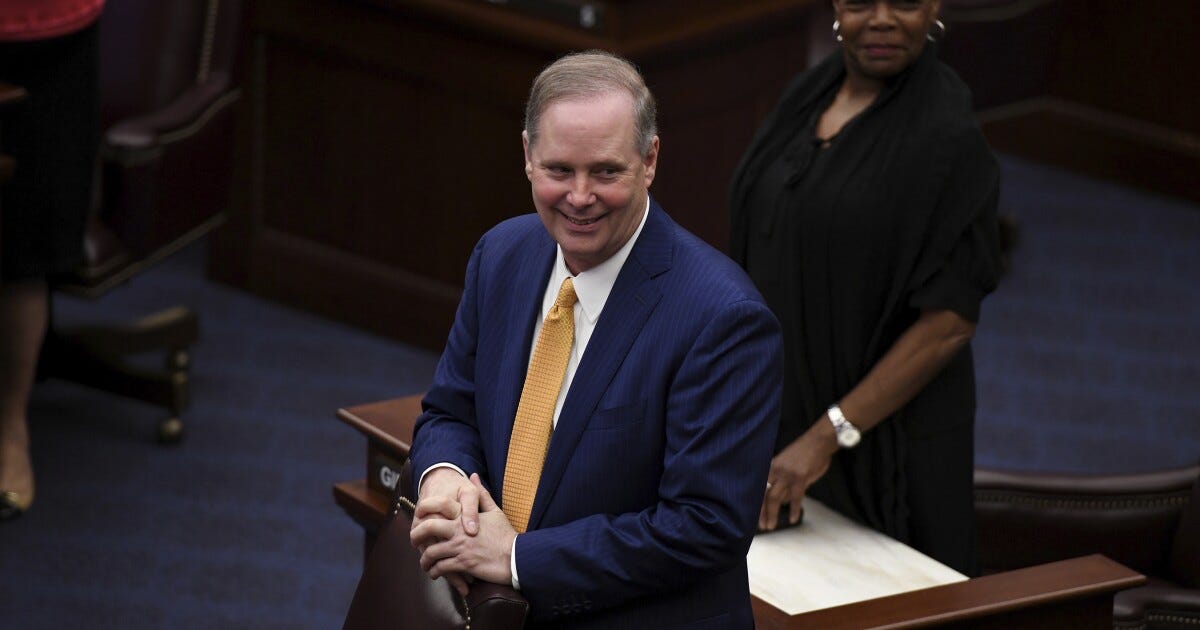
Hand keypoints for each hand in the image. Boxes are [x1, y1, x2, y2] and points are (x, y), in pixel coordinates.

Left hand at [412, 474, 515, 594]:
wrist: (516, 556)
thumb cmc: (506, 535)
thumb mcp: (494, 510)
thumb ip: (481, 493)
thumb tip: (473, 475)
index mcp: (465, 516)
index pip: (438, 506)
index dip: (424, 509)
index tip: (418, 516)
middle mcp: (459, 530)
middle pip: (428, 528)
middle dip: (416, 535)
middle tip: (413, 541)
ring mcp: (460, 547)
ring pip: (431, 552)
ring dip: (424, 559)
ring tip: (425, 563)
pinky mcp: (463, 564)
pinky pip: (441, 568)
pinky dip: (434, 571)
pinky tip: (435, 573)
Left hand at [759, 419, 838, 530]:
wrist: (818, 442)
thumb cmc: (804, 454)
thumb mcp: (787, 465)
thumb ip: (782, 482)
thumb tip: (779, 502)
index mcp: (770, 467)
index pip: (758, 489)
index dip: (756, 504)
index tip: (754, 517)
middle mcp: (775, 471)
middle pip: (763, 496)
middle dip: (761, 513)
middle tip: (762, 526)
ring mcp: (786, 475)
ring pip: (774, 499)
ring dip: (772, 514)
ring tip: (771, 526)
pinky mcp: (800, 478)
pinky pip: (795, 498)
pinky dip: (793, 510)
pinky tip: (792, 519)